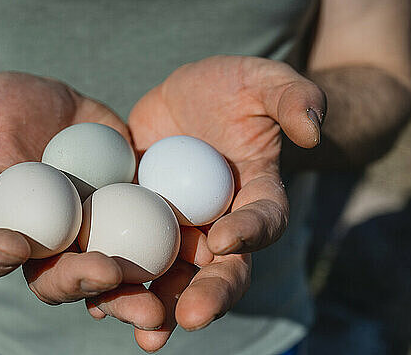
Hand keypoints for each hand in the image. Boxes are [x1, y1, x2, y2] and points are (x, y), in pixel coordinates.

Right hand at [0, 72, 153, 312]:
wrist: (60, 108)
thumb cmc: (8, 104)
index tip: (10, 243)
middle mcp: (40, 243)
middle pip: (49, 278)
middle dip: (74, 282)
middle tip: (102, 273)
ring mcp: (84, 238)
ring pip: (100, 278)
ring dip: (125, 295)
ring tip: (153, 305)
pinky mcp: (125, 224)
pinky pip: (141, 253)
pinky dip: (159, 270)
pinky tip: (181, 275)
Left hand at [103, 55, 324, 351]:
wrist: (193, 96)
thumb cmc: (238, 87)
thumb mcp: (267, 81)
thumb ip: (294, 98)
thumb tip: (312, 130)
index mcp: (257, 198)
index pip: (264, 220)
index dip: (250, 231)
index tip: (226, 237)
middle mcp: (220, 224)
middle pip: (219, 268)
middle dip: (207, 294)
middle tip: (190, 317)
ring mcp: (177, 226)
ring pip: (172, 274)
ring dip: (158, 304)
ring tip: (143, 329)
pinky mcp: (139, 218)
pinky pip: (130, 252)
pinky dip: (116, 278)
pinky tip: (97, 298)